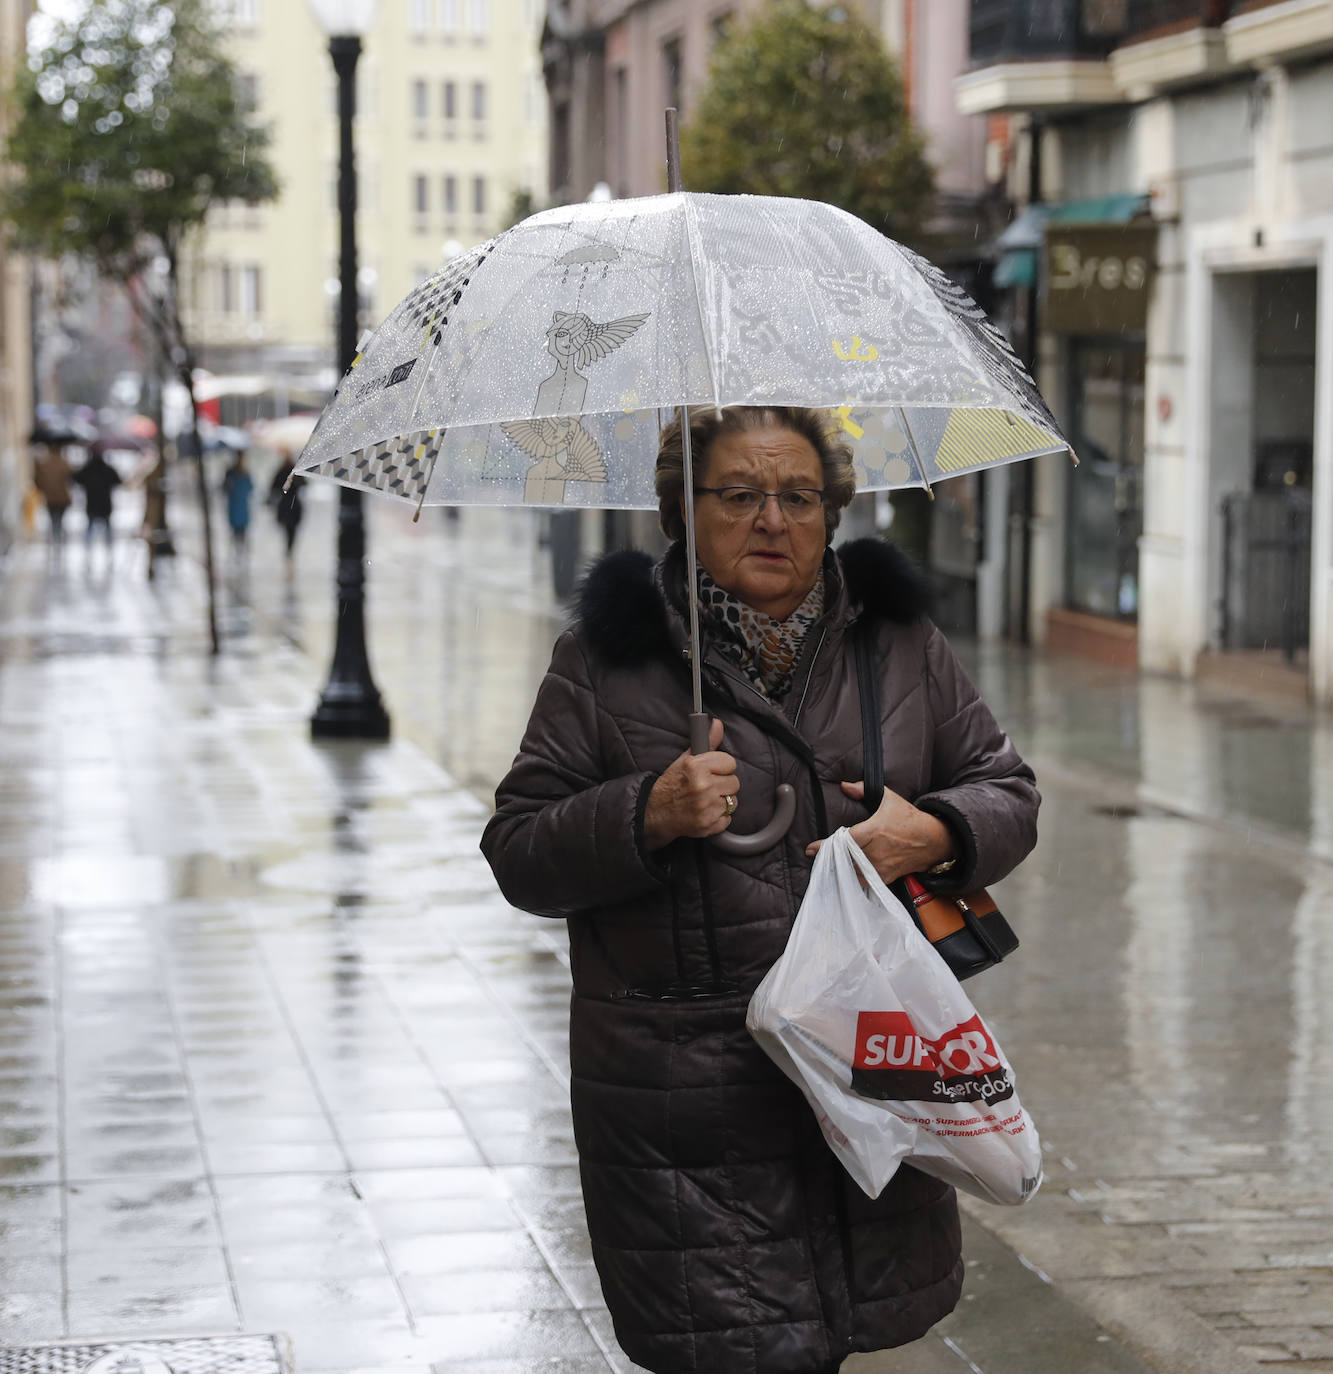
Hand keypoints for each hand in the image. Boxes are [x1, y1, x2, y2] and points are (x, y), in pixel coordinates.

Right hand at [643, 718, 738, 850]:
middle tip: (708, 787)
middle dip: (723, 784)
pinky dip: (719, 817)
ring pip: (732, 801)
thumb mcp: (686, 759)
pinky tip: (705, 812)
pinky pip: (728, 818)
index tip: (713, 771)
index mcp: (696, 767)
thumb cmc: (672, 784)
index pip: (730, 763)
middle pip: (734, 783)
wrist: (655, 811)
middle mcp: (702, 787)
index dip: (722, 767)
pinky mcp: (708, 825)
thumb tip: (718, 724)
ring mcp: (706, 807)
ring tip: (706, 799)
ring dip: (722, 801)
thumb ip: (707, 742)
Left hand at [805, 781, 953, 883]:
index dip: (825, 845)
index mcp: (874, 831)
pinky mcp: (887, 877)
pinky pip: (864, 881)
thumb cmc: (910, 818)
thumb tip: (844, 785)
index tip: (811, 849)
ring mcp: (881, 866)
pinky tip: (846, 874)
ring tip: (830, 864)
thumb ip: (864, 789)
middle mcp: (876, 851)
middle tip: (818, 854)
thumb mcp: (888, 797)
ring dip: (840, 868)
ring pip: (853, 871)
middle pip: (845, 858)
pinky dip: (854, 878)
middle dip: (830, 857)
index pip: (844, 841)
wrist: (934, 839)